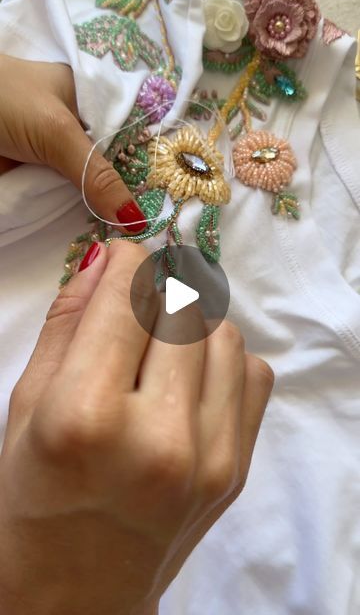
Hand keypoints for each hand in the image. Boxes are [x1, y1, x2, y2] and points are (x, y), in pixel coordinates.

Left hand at [0, 54, 145, 232]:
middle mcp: (78, 126)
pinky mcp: (40, 179)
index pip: (131, 134)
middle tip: (158, 226)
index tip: (173, 199)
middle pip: (113, 164)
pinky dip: (80, 214)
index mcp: (89, 99)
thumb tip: (135, 220)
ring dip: (107, 208)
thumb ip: (97, 175)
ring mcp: (58, 155)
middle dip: (131, 193)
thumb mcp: (58, 132)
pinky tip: (109, 232)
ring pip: (91, 185)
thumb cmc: (4, 100)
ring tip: (139, 235)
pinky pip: (66, 199)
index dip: (150, 164)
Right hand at [0, 241, 273, 614]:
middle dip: (155, 290)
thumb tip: (107, 258)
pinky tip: (189, 381)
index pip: (126, 297)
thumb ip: (68, 322)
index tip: (122, 256)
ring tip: (158, 349)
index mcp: (85, 417)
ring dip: (190, 323)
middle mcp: (157, 436)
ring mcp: (208, 457)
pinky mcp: (236, 470)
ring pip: (223, 334)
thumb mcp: (26, 406)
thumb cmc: (33, 499)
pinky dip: (223, 361)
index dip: (125, 261)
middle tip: (133, 307)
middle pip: (181, 307)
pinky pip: (252, 373)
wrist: (76, 592)